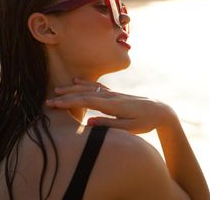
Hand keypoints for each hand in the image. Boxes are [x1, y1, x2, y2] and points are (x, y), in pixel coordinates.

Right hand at [45, 77, 177, 133]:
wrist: (161, 110)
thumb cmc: (146, 122)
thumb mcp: (129, 127)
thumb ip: (109, 125)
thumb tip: (87, 123)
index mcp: (113, 104)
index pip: (86, 101)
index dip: (68, 102)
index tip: (53, 104)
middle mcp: (112, 96)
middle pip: (84, 93)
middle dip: (66, 96)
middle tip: (48, 100)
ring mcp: (114, 94)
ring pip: (89, 88)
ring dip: (73, 88)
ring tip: (58, 89)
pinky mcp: (116, 94)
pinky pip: (97, 87)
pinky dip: (85, 84)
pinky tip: (77, 81)